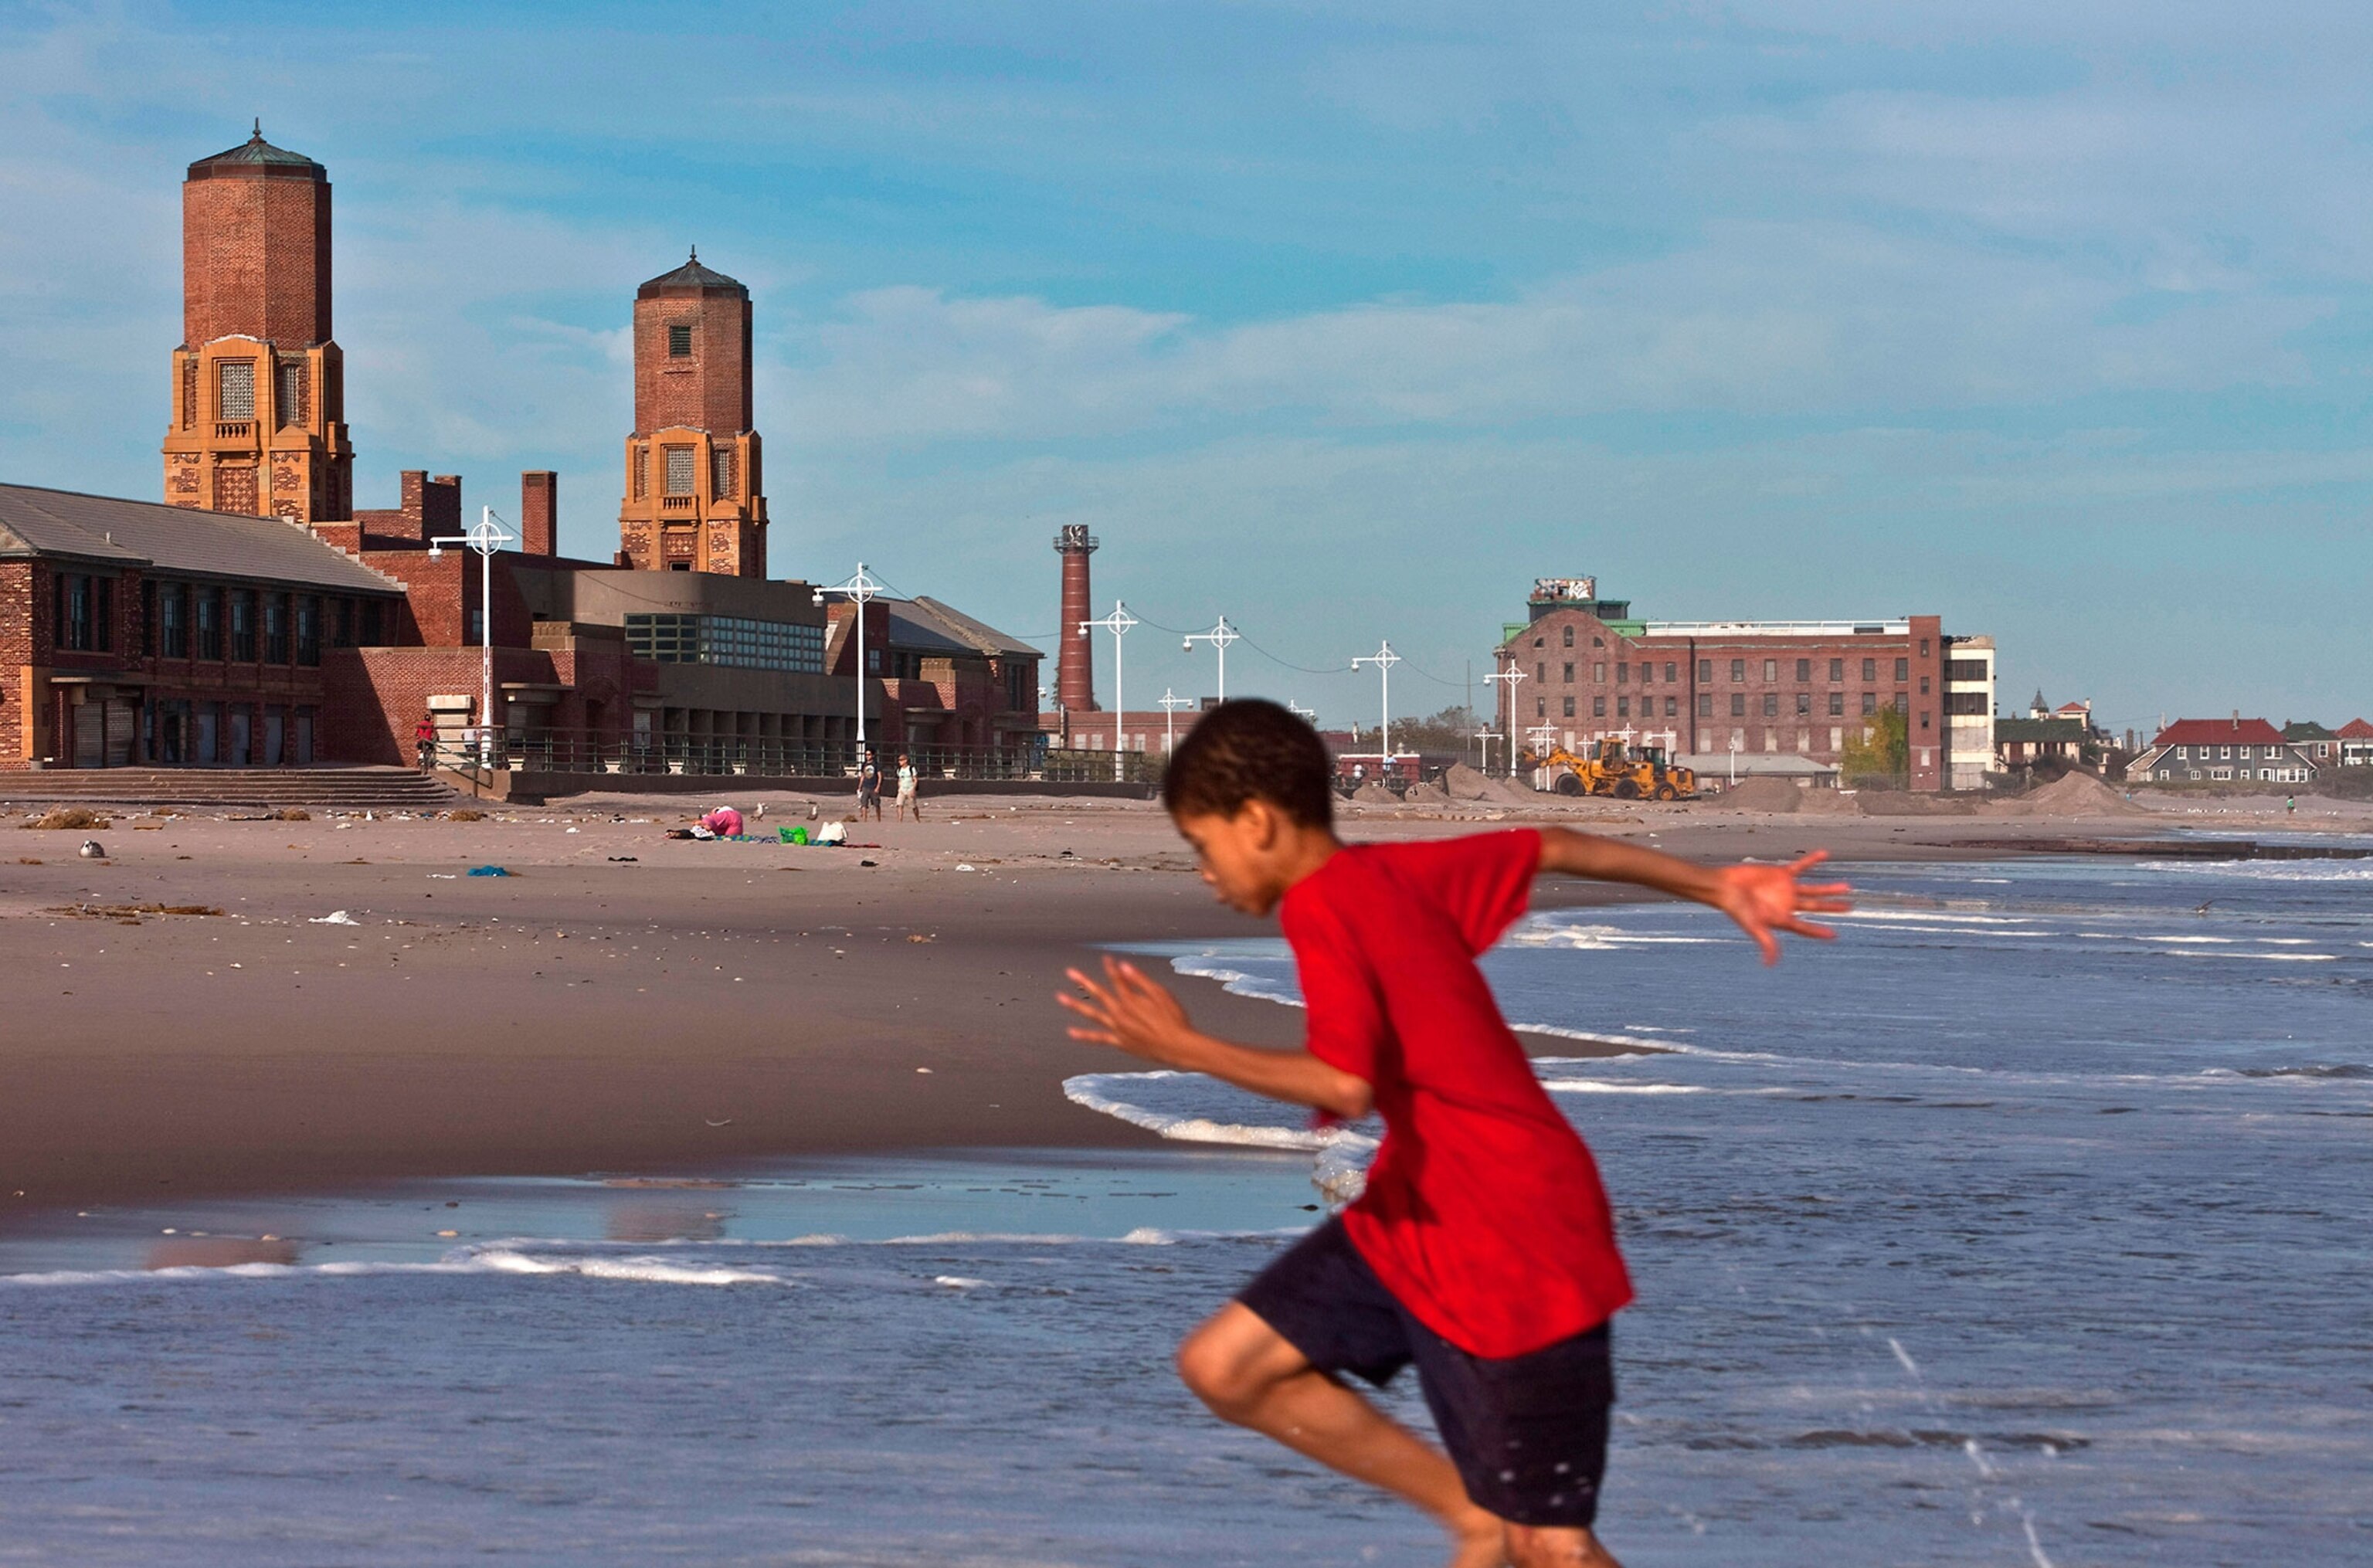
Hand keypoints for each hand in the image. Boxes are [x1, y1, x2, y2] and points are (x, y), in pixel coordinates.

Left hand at [1059, 956, 1200, 1063]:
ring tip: (1060, 997)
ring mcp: (1118, 1029)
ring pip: (1092, 1014)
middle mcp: (1121, 1013)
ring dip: (1075, 1005)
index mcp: (1131, 999)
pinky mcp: (1120, 1042)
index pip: (1117, 978)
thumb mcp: (1162, 995)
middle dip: (1084, 981)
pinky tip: (1070, 1032)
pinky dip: (1084, 1036)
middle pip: (1098, 993)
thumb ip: (1141, 980)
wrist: (1178, 1047)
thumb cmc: (1175, 1019)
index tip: (1106, 958)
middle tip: (1069, 971)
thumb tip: (1123, 966)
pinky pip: (1098, 1038)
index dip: (1111, 967)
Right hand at [1713, 850, 1852, 964]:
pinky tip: (1825, 855)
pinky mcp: (1781, 873)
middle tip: (1849, 907)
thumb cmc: (1736, 908)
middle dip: (1832, 908)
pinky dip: (1812, 861)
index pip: (1805, 927)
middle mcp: (1787, 904)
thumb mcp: (1753, 926)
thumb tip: (1770, 963)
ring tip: (1846, 887)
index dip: (1819, 932)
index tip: (1834, 935)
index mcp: (1782, 919)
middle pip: (1814, 907)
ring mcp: (1785, 888)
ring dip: (1828, 889)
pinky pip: (1800, 867)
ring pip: (1812, 889)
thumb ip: (1765, 942)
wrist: (1724, 886)